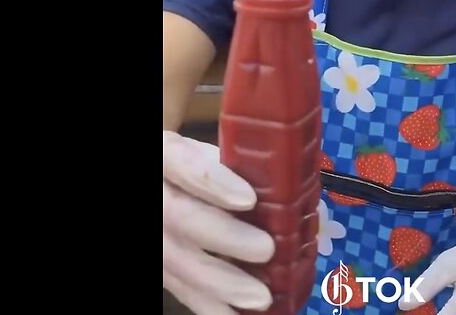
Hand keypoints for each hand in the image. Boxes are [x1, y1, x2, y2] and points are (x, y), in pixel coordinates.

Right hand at [163, 131, 275, 313]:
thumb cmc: (193, 171)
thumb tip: (302, 196)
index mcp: (167, 156)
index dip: (212, 182)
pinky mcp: (160, 270)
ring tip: (261, 297)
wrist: (160, 192)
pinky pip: (181, 291)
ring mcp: (154, 235)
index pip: (182, 162)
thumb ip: (242, 169)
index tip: (248, 199)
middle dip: (225, 237)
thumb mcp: (209, 155)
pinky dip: (213, 308)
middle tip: (266, 250)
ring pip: (176, 262)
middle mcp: (155, 196)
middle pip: (181, 217)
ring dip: (221, 284)